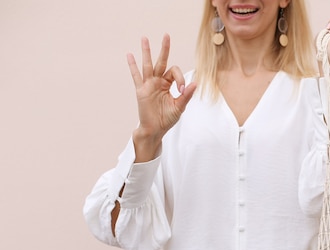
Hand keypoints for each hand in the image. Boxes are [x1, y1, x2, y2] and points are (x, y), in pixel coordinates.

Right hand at [127, 34, 196, 161]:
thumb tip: (196, 83)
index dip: (180, 78)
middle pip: (161, 62)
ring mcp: (148, 85)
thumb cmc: (167, 118)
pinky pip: (136, 76)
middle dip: (164, 49)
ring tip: (144, 38)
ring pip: (148, 65)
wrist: (155, 129)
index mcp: (167, 84)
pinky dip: (133, 66)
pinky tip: (129, 55)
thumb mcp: (179, 106)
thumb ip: (186, 95)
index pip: (174, 72)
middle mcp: (158, 82)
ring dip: (147, 52)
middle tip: (166, 35)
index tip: (182, 90)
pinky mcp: (141, 90)